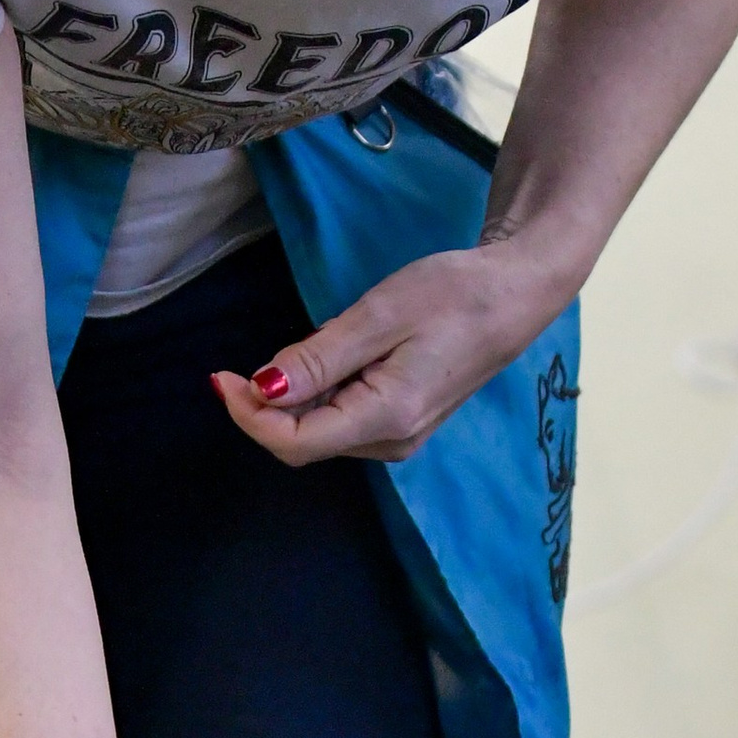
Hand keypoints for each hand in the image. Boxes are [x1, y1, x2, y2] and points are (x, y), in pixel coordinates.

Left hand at [209, 240, 555, 465]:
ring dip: (291, 401)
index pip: (294, 443)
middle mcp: (392, 441)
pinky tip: (325, 361)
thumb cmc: (454, 294)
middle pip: (303, 443)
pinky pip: (342, 420)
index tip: (222, 376)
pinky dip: (317, 396)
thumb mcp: (378, 315)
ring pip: (320, 433)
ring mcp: (399, 436)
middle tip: (237, 364)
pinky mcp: (401, 423)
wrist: (515, 294)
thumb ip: (318, 359)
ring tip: (301, 350)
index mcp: (386, 417)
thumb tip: (263, 390)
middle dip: (264, 409)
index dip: (249, 416)